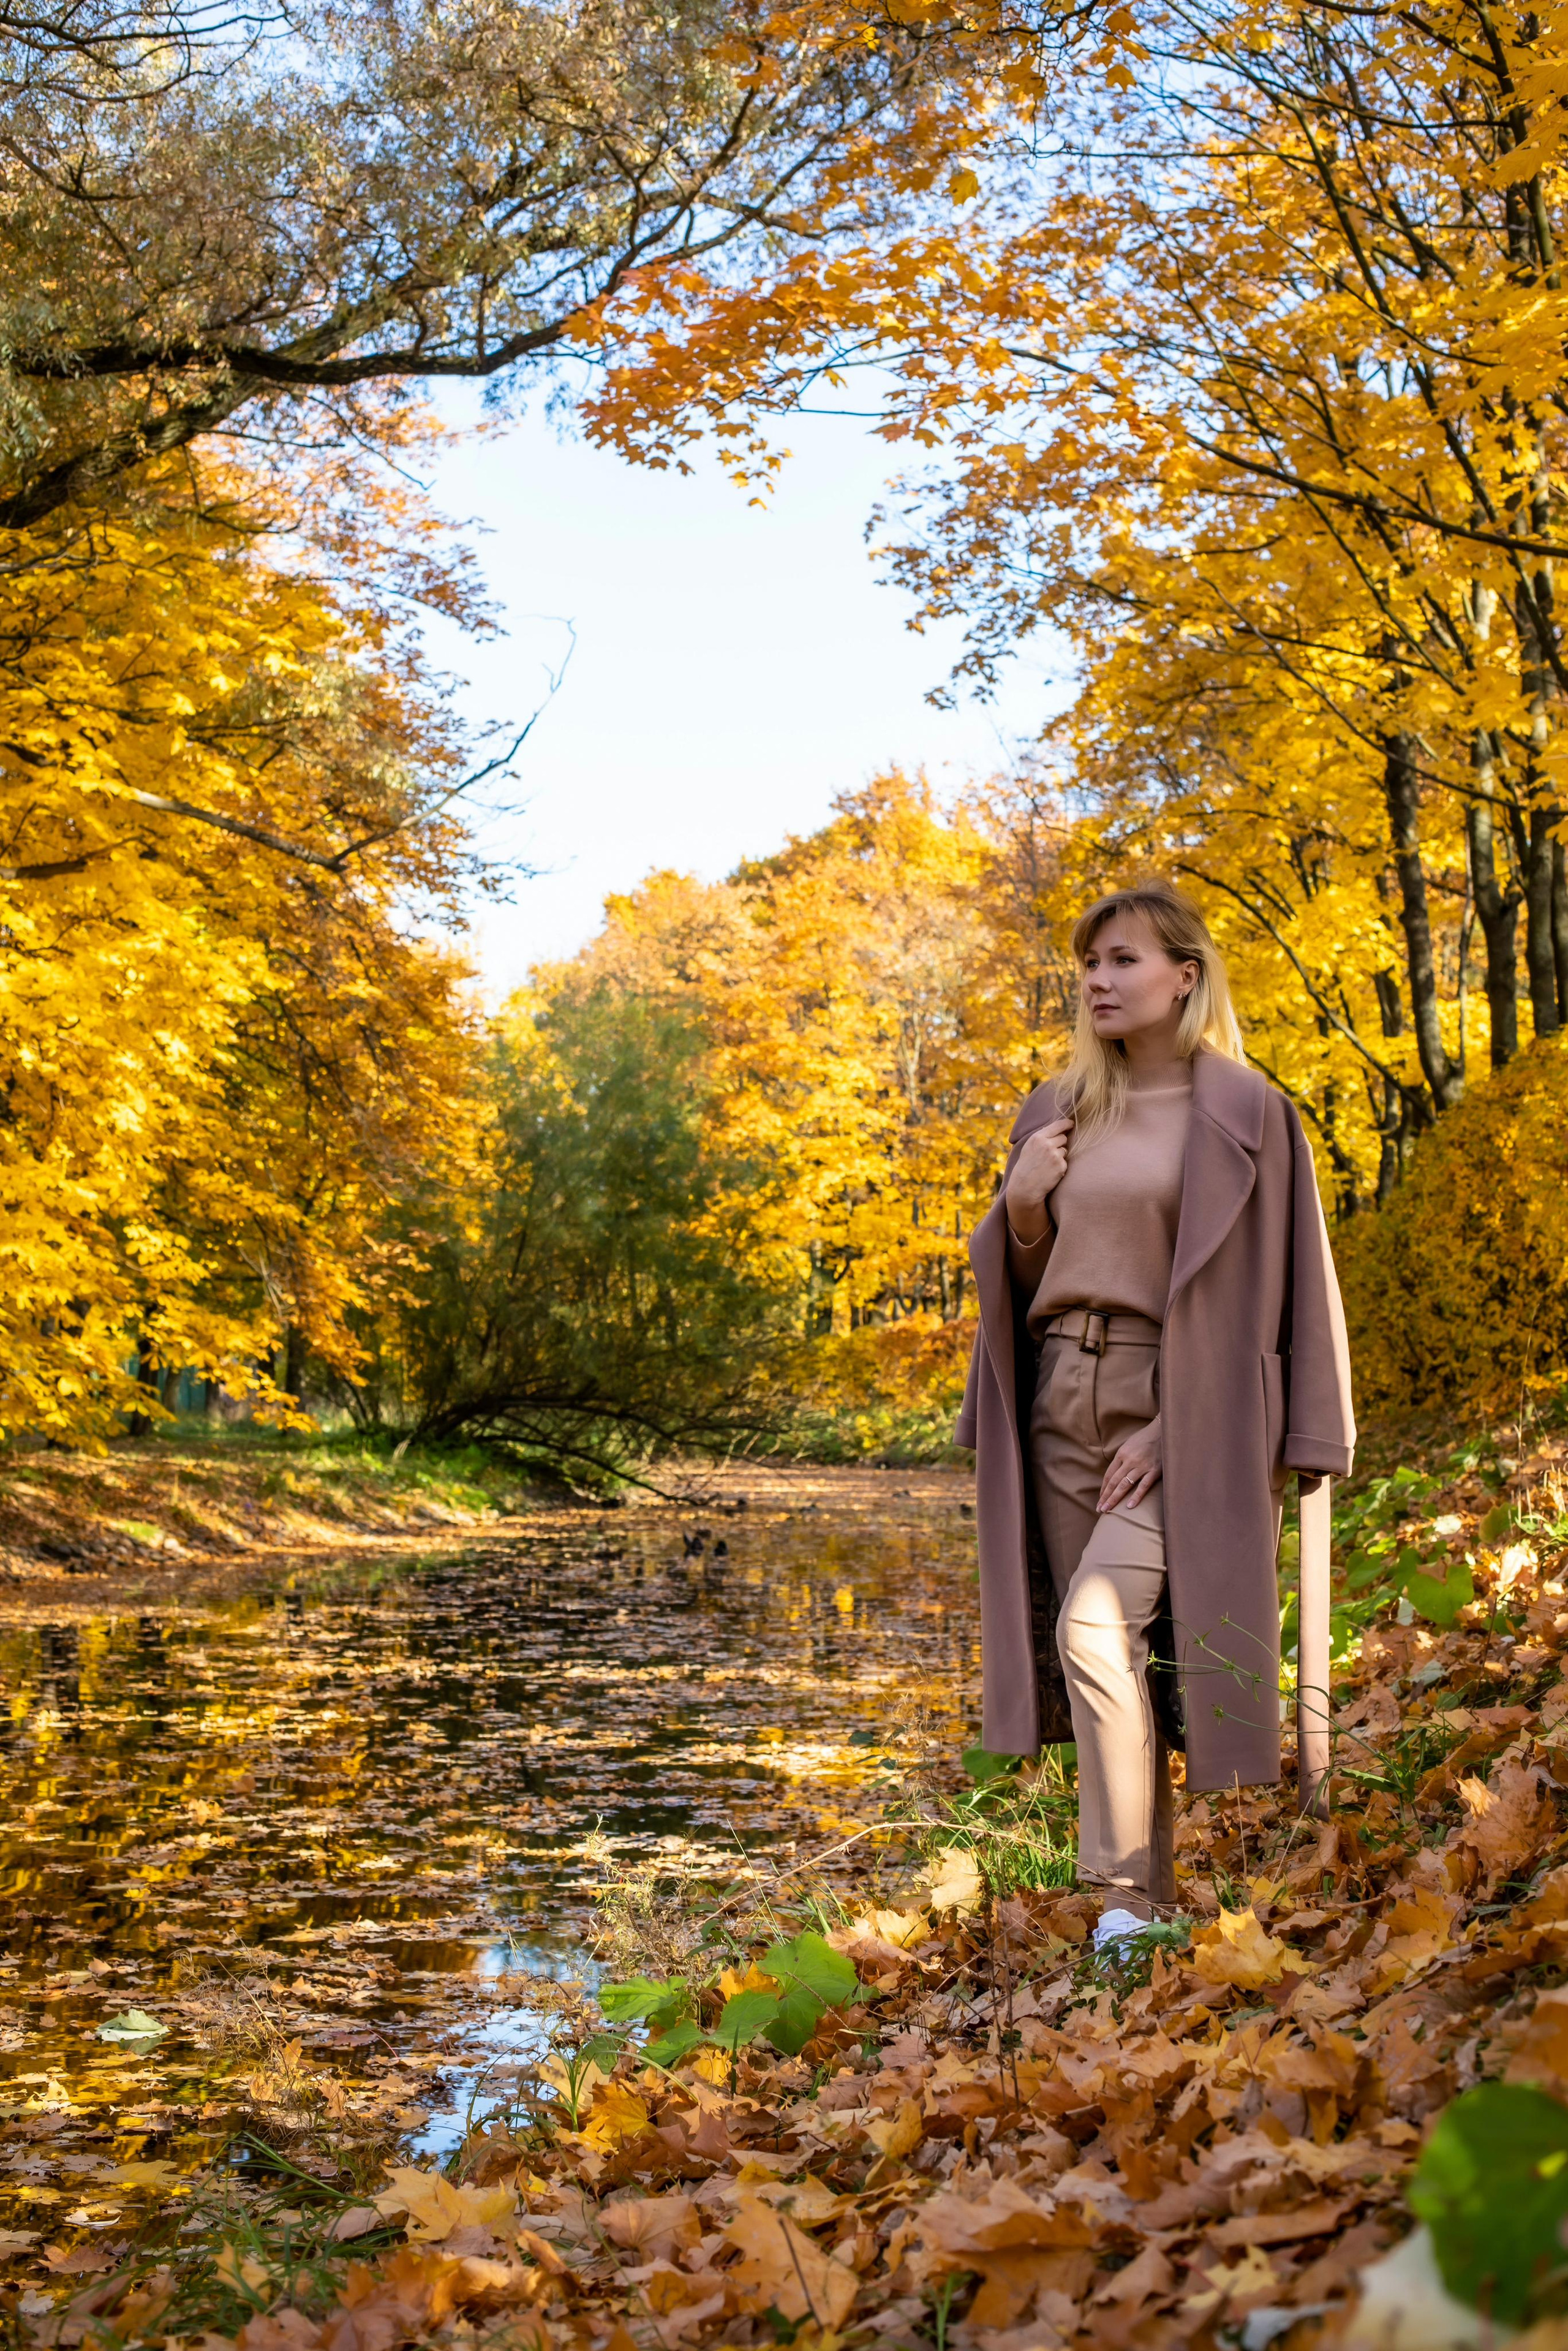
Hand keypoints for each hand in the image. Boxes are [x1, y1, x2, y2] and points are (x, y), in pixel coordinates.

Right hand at [1005, 1116, 1073, 1243]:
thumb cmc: (1026, 1166)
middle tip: (1049, 1154)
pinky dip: (1060, 1167)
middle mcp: (1046, 1144)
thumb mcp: (1029, 1147)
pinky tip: (1050, 1172)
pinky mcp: (1061, 1166)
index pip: (1057, 1125)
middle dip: (1059, 1144)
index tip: (1071, 1123)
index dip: (1066, 1124)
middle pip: (1063, 1138)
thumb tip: (1059, 1130)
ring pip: (1065, 1150)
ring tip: (1047, 1165)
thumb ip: (1042, 1138)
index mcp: (1037, 1137)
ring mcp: (1054, 1155)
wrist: (1024, 1187)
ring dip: (1059, 1156)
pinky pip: (1065, 1162)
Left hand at [1098, 1417, 1161, 1513]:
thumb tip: (1115, 1473)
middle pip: (1114, 1482)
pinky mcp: (1154, 1470)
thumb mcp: (1129, 1445)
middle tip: (1100, 1509)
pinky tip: (1129, 1507)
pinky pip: (1143, 1486)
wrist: (1164, 1431)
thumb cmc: (1145, 1438)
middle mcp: (1129, 1460)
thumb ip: (1122, 1459)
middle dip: (1106, 1497)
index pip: (1109, 1475)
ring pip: (1124, 1485)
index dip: (1104, 1489)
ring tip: (1108, 1510)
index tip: (1100, 1499)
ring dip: (1115, 1499)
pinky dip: (1136, 1497)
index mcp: (1122, 1454)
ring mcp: (1142, 1466)